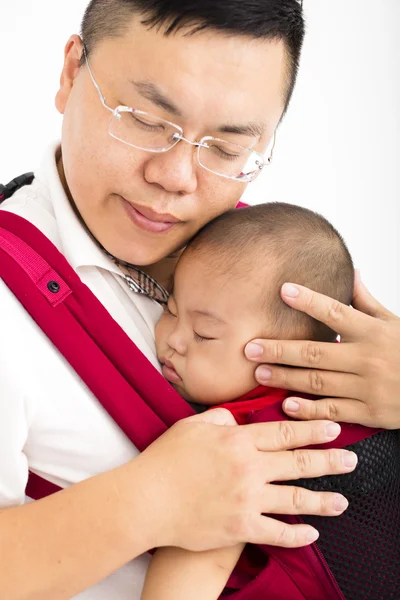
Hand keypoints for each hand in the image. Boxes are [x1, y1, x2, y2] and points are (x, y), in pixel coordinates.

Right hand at [138, 409, 356, 550]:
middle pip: (297, 463)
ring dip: (323, 500)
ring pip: (295, 499)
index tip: (332, 427)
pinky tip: (312, 533)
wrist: (146, 500)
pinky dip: (297, 535)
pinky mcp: (240, 528)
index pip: (284, 432)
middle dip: (329, 461)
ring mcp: (246, 500)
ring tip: (343, 500)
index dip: (312, 429)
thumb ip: (221, 418)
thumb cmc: (165, 461)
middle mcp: (248, 468)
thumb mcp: (192, 425)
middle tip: (350, 460)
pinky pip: (277, 533)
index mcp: (238, 441)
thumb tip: (239, 420)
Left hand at [245, 274, 399, 427]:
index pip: (335, 312)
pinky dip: (309, 409)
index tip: (284, 290)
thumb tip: (352, 274)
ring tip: (259, 372)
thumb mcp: (393, 323)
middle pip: (315, 352)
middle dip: (280, 349)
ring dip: (285, 377)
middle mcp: (366, 358)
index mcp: (372, 332)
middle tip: (251, 347)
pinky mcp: (368, 412)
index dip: (309, 301)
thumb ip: (366, 302)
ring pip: (317, 382)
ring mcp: (366, 387)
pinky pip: (332, 410)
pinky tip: (287, 404)